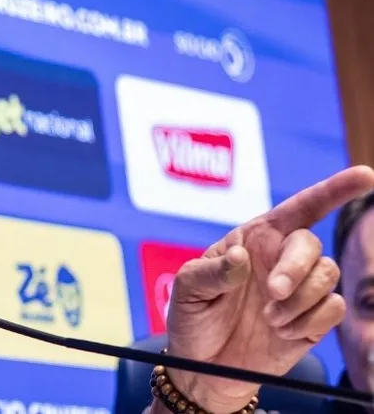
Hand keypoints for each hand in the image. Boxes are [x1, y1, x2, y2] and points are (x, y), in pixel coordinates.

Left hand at [163, 166, 373, 412]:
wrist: (204, 368)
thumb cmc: (192, 319)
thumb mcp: (187, 290)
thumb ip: (212, 271)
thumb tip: (240, 258)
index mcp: (254, 240)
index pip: (299, 208)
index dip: (333, 190)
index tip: (365, 176)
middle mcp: (282, 259)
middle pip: (312, 245)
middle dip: (295, 268)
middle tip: (273, 293)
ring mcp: (300, 290)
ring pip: (328, 275)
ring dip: (300, 299)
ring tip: (270, 320)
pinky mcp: (313, 320)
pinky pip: (334, 308)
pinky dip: (310, 320)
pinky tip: (283, 332)